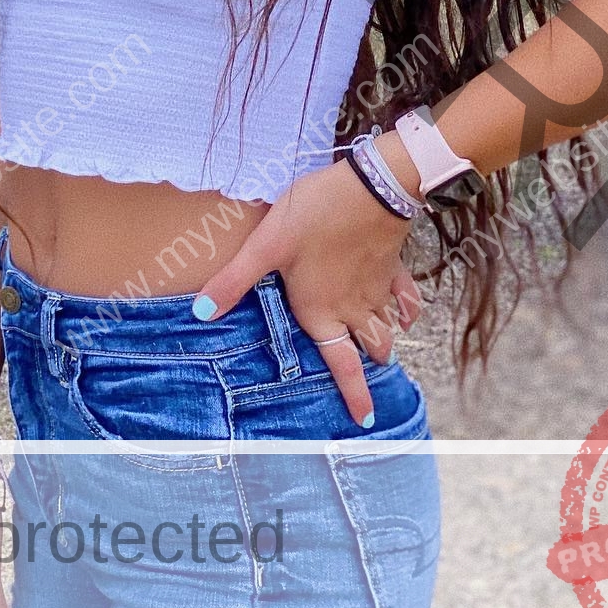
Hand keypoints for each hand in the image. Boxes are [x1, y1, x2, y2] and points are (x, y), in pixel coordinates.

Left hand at [190, 153, 421, 426]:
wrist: (370, 188)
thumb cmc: (314, 217)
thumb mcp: (266, 246)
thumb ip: (234, 281)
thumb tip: (201, 314)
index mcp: (322, 312)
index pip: (342, 365)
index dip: (355, 394)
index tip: (364, 419)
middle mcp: (354, 308)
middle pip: (371, 349)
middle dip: (369, 365)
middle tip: (367, 374)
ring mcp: (379, 289)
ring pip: (389, 329)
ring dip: (385, 342)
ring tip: (380, 350)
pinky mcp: (393, 266)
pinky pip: (406, 300)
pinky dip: (406, 313)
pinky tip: (404, 315)